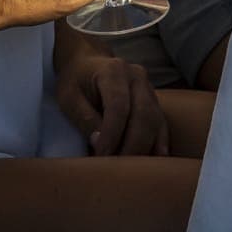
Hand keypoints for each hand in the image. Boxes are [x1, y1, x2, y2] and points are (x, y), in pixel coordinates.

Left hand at [53, 36, 169, 156]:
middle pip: (143, 114)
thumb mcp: (69, 98)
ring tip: (131, 169)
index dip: (112, 133)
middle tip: (118, 168)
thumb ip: (85, 118)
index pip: (118, 106)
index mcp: (113, 70)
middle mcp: (137, 76)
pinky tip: (157, 158)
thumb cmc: (75, 81)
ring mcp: (149, 87)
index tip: (101, 156)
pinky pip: (161, 122)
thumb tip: (100, 143)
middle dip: (132, 145)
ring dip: (145, 146)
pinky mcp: (154, 100)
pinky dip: (160, 142)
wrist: (88, 62)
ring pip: (155, 119)